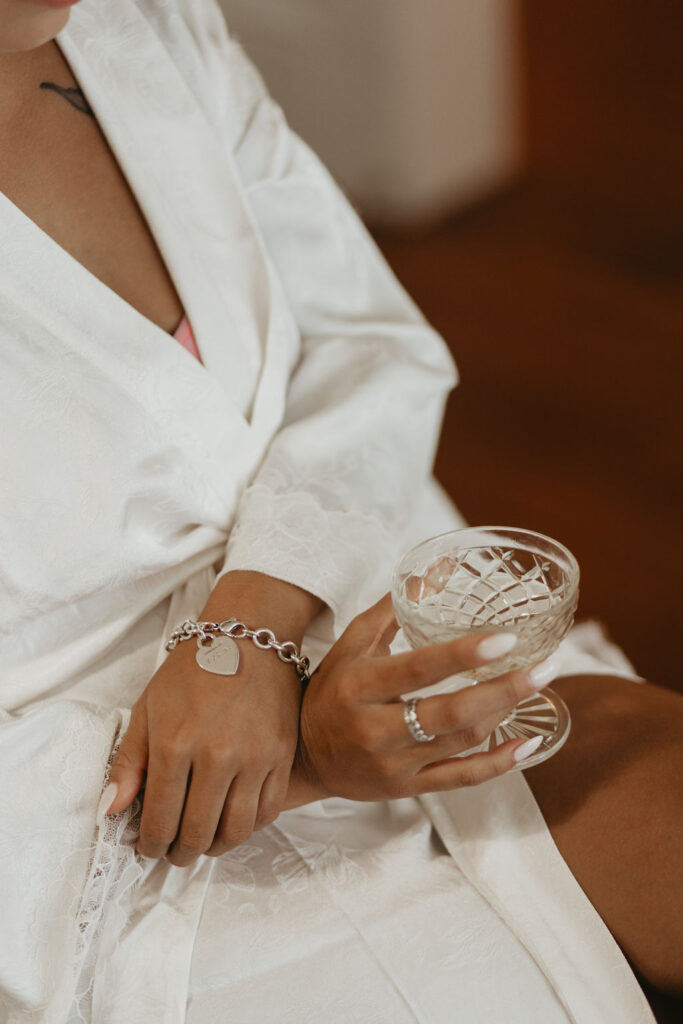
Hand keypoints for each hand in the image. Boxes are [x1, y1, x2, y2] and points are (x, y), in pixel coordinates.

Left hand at [104, 572, 320, 864]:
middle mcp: (218, 756)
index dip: (152, 844)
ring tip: (205, 843)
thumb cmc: (193, 670)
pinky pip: (268, 811)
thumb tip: (110, 809)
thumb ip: (129, 762)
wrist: (248, 636)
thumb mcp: (149, 708)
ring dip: (216, 848)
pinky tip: (234, 822)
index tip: (149, 847)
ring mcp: (255, 757)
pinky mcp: (282, 755)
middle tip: (175, 852)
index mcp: (176, 744)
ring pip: (236, 831)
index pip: (161, 820)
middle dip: (181, 853)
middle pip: (198, 833)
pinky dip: (249, 827)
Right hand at [296, 593, 555, 802]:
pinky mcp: (406, 788)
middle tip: (545, 667)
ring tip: (535, 686)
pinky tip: (528, 744)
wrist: (304, 756)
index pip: (418, 669)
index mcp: (361, 685)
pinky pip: (461, 779)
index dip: (463, 655)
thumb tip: (435, 569)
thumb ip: (392, 609)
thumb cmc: (333, 689)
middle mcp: (375, 728)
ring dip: (505, 714)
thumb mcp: (351, 644)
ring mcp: (393, 764)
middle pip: (450, 712)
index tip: (506, 639)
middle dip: (503, 689)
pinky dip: (499, 764)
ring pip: (460, 741)